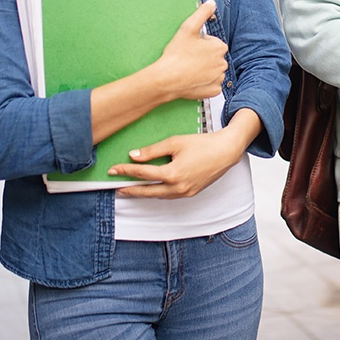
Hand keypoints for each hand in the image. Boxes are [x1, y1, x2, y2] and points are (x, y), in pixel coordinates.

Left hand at [109, 128, 245, 197]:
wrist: (226, 151)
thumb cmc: (202, 144)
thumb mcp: (175, 142)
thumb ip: (152, 151)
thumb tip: (133, 156)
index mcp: (172, 174)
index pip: (142, 174)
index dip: (126, 171)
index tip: (113, 170)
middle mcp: (178, 187)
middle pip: (147, 191)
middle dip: (130, 190)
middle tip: (117, 188)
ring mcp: (185, 192)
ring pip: (158, 196)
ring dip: (144, 194)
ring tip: (131, 190)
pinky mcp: (191, 193)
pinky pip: (169, 196)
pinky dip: (158, 193)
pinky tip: (152, 189)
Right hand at [154, 0, 227, 100]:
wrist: (167, 79)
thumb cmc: (176, 54)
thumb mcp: (188, 28)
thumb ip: (202, 13)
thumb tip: (211, 3)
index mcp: (219, 47)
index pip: (213, 43)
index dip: (200, 44)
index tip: (190, 47)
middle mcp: (223, 63)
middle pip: (214, 57)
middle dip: (204, 57)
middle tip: (188, 58)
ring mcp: (218, 78)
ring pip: (213, 71)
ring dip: (204, 70)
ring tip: (189, 69)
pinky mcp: (213, 91)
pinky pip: (211, 85)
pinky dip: (204, 83)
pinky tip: (193, 80)